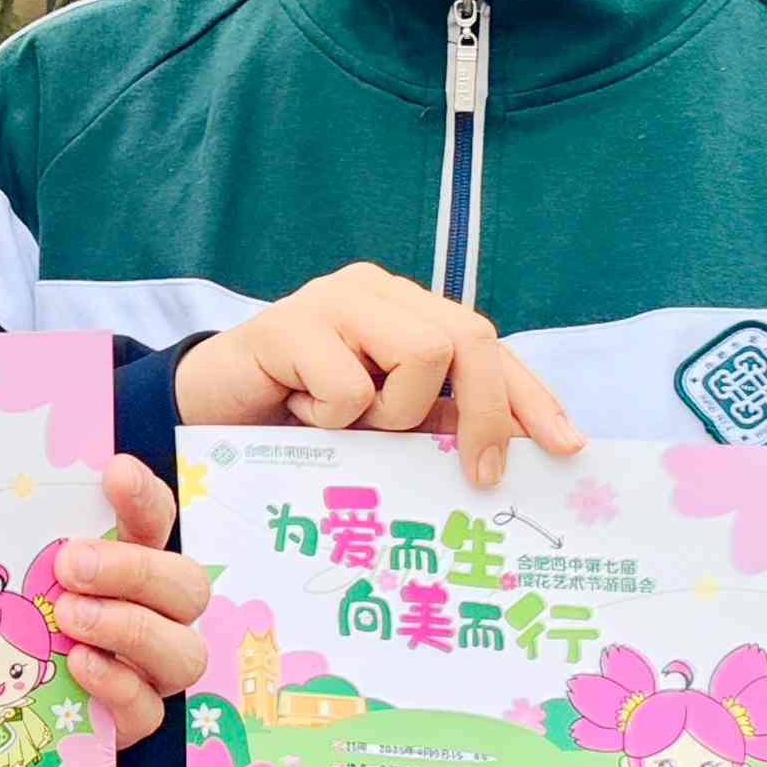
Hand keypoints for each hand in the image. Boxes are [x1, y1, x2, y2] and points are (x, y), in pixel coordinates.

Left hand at [49, 455, 213, 748]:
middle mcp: (157, 615)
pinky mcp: (133, 720)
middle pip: (187, 586)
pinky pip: (148, 709)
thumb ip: (23, 536)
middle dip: (134, 570)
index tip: (115, 472)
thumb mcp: (20, 571)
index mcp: (133, 563)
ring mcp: (152, 672)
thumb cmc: (21, 618)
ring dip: (130, 628)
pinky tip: (78, 664)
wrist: (10, 702)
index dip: (145, 496)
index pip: (158, 520)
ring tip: (69, 616)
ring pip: (185, 652)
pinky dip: (117, 684)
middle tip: (71, 562)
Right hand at [176, 261, 583, 486]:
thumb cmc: (296, 422)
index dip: (531, 396)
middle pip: (470, 338)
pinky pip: (350, 387)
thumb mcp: (379, 426)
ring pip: (422, 354)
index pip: (488, 344)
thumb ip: (436, 423)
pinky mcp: (288, 323)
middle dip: (488, 413)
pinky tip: (297, 410)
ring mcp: (332, 299)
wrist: (200, 410)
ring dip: (394, 415)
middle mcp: (377, 291)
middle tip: (477, 475)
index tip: (566, 448)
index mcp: (406, 309)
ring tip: (345, 425)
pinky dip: (332, 419)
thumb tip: (512, 456)